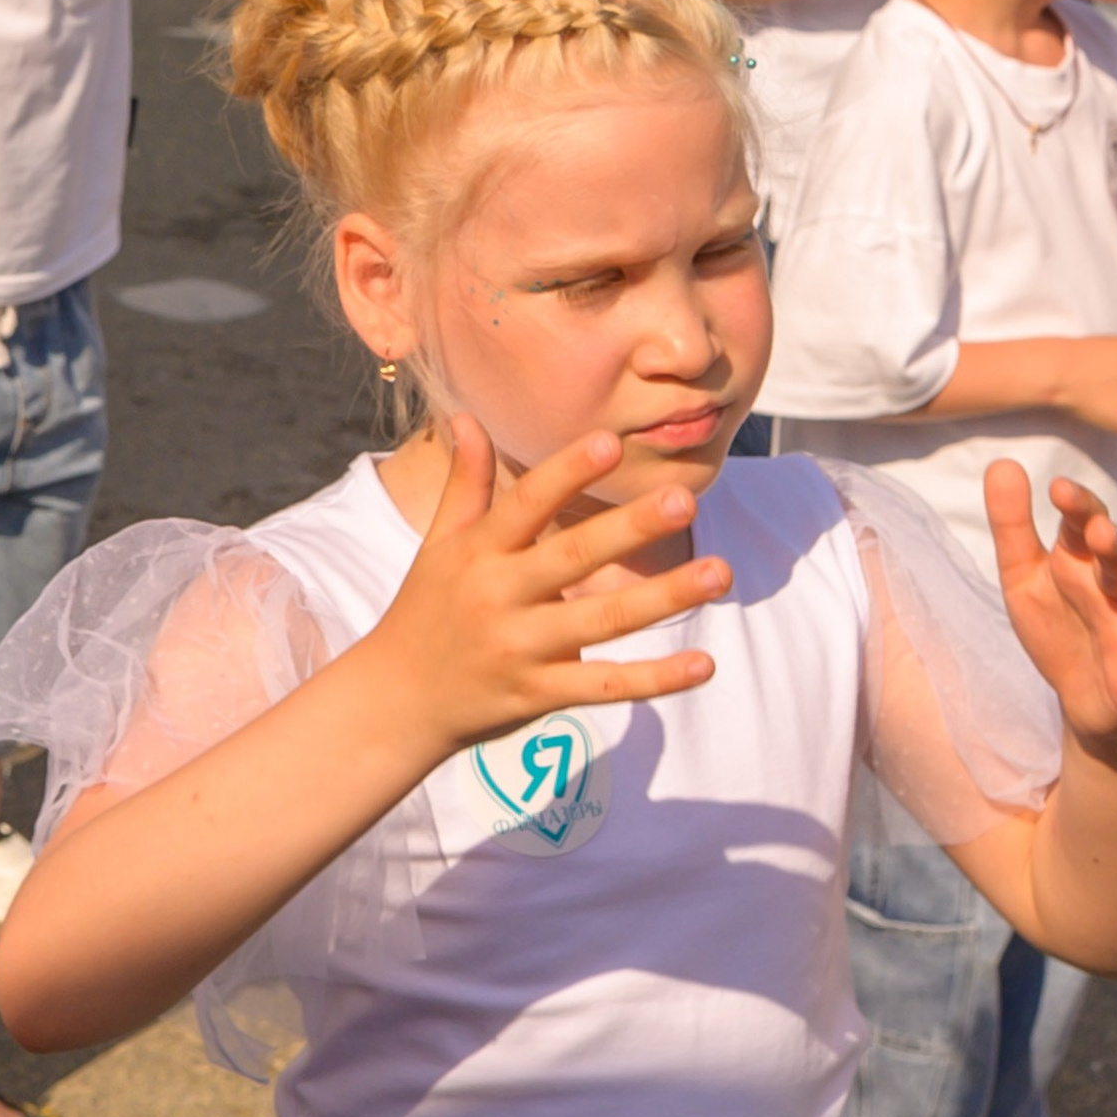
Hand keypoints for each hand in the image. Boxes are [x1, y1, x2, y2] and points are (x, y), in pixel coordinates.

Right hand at [362, 418, 727, 770]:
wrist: (397, 701)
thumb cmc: (425, 610)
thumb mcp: (438, 544)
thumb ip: (464, 483)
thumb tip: (464, 416)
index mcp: (478, 552)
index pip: (526, 504)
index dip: (566, 473)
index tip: (608, 441)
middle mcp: (500, 597)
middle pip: (573, 559)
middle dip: (630, 529)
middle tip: (684, 499)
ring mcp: (521, 649)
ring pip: (602, 621)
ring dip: (664, 598)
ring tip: (720, 572)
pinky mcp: (539, 695)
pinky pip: (605, 686)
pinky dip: (655, 679)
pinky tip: (703, 664)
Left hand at [984, 461, 1116, 740]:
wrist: (1078, 696)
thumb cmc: (1056, 624)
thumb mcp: (1022, 576)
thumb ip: (1013, 524)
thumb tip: (1002, 461)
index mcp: (1085, 563)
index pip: (1086, 525)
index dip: (1077, 508)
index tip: (1058, 490)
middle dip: (1115, 545)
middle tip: (1099, 532)